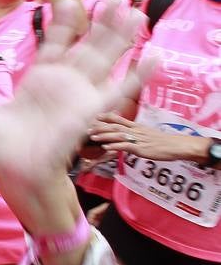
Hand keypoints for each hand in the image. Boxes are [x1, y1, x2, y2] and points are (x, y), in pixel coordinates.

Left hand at [0, 0, 143, 215]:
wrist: (16, 174)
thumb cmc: (1, 149)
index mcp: (38, 81)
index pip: (54, 44)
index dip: (62, 25)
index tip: (67, 3)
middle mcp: (62, 84)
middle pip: (86, 45)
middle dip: (100, 23)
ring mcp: (78, 96)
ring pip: (104, 58)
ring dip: (120, 37)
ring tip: (135, 12)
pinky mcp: (89, 111)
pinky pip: (118, 91)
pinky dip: (137, 76)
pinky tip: (153, 58)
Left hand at [91, 112, 209, 161]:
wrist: (177, 146)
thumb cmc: (163, 142)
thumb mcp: (148, 134)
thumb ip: (136, 133)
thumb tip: (126, 135)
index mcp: (137, 127)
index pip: (119, 119)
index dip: (106, 117)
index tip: (95, 116)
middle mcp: (136, 131)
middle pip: (115, 126)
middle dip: (100, 127)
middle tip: (87, 127)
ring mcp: (138, 139)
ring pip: (118, 135)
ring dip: (104, 135)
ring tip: (92, 136)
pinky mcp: (141, 149)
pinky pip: (126, 146)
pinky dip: (115, 146)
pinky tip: (106, 147)